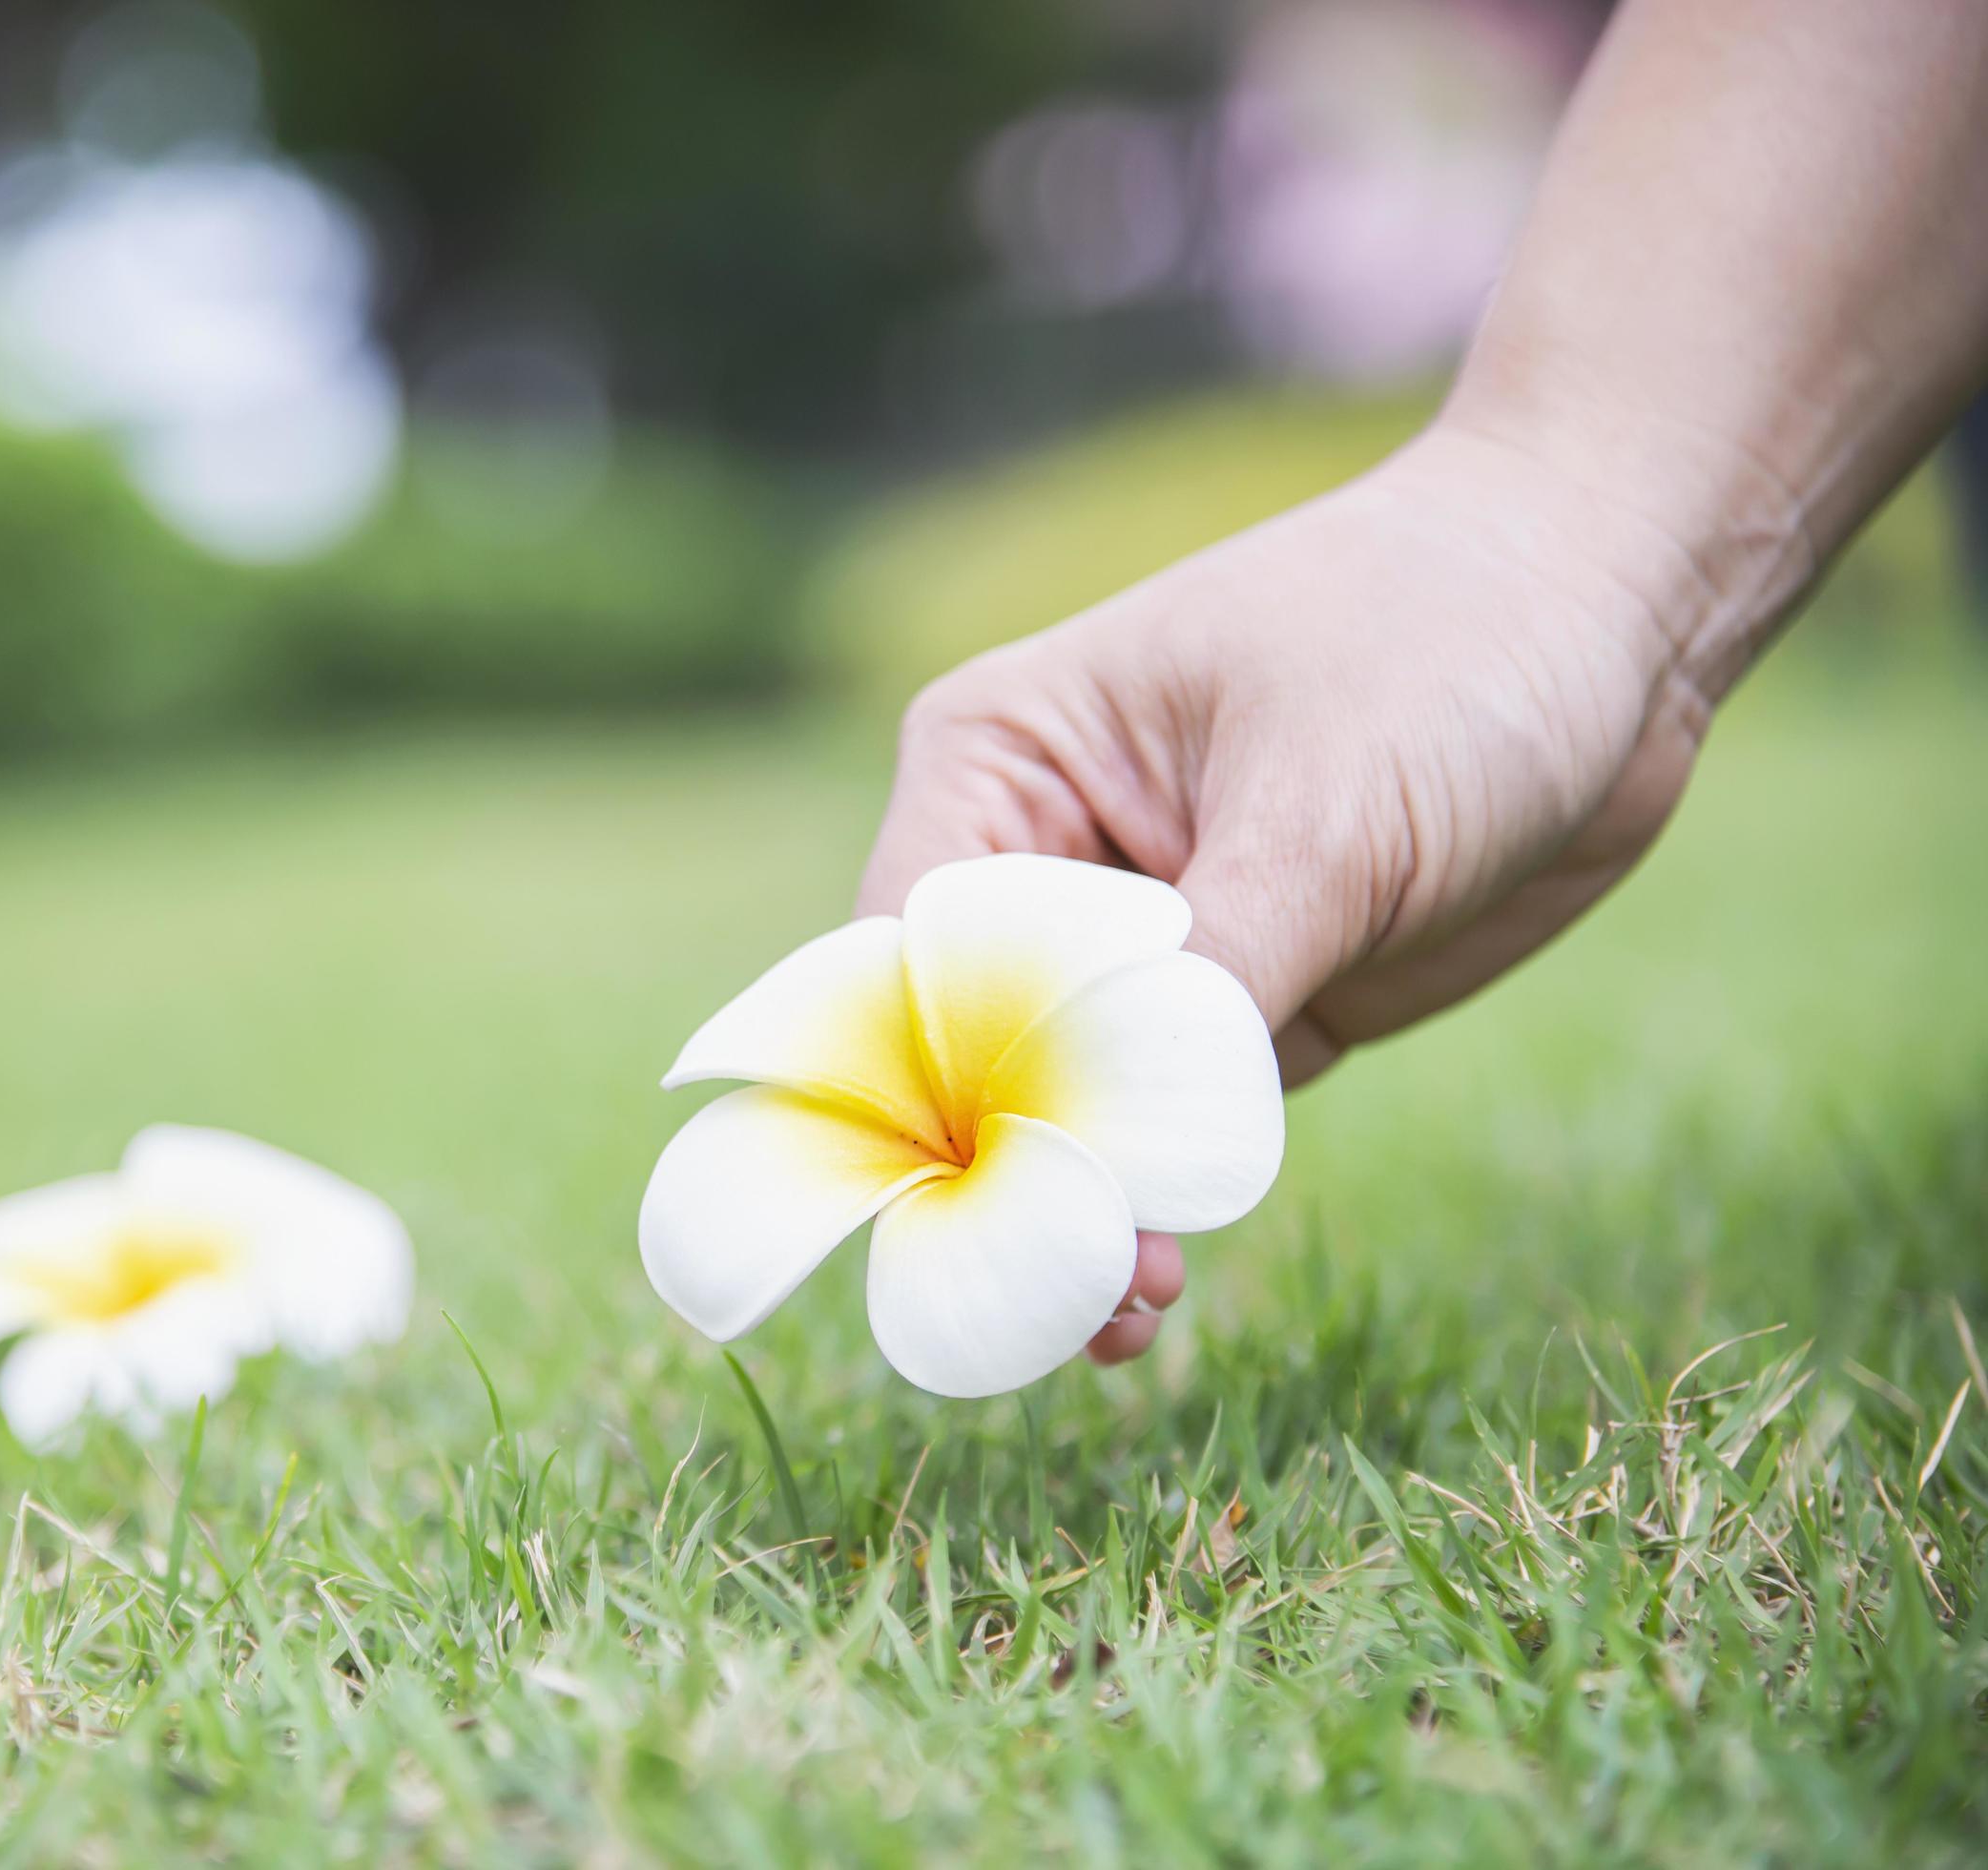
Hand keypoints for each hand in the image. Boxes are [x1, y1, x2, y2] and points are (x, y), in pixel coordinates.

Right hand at [857, 425, 1724, 1361]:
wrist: (1622, 614)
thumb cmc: (1450, 643)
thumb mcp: (1323, 814)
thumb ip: (1210, 987)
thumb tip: (1114, 1153)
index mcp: (999, 761)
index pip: (916, 955)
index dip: (939, 1090)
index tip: (1003, 1206)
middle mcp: (1044, 850)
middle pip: (976, 1047)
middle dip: (1020, 1170)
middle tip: (1076, 1295)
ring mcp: (1143, 931)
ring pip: (1075, 1101)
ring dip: (1093, 1206)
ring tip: (1126, 1320)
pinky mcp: (1241, 994)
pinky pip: (1175, 1117)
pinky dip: (1167, 1195)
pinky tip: (1163, 1280)